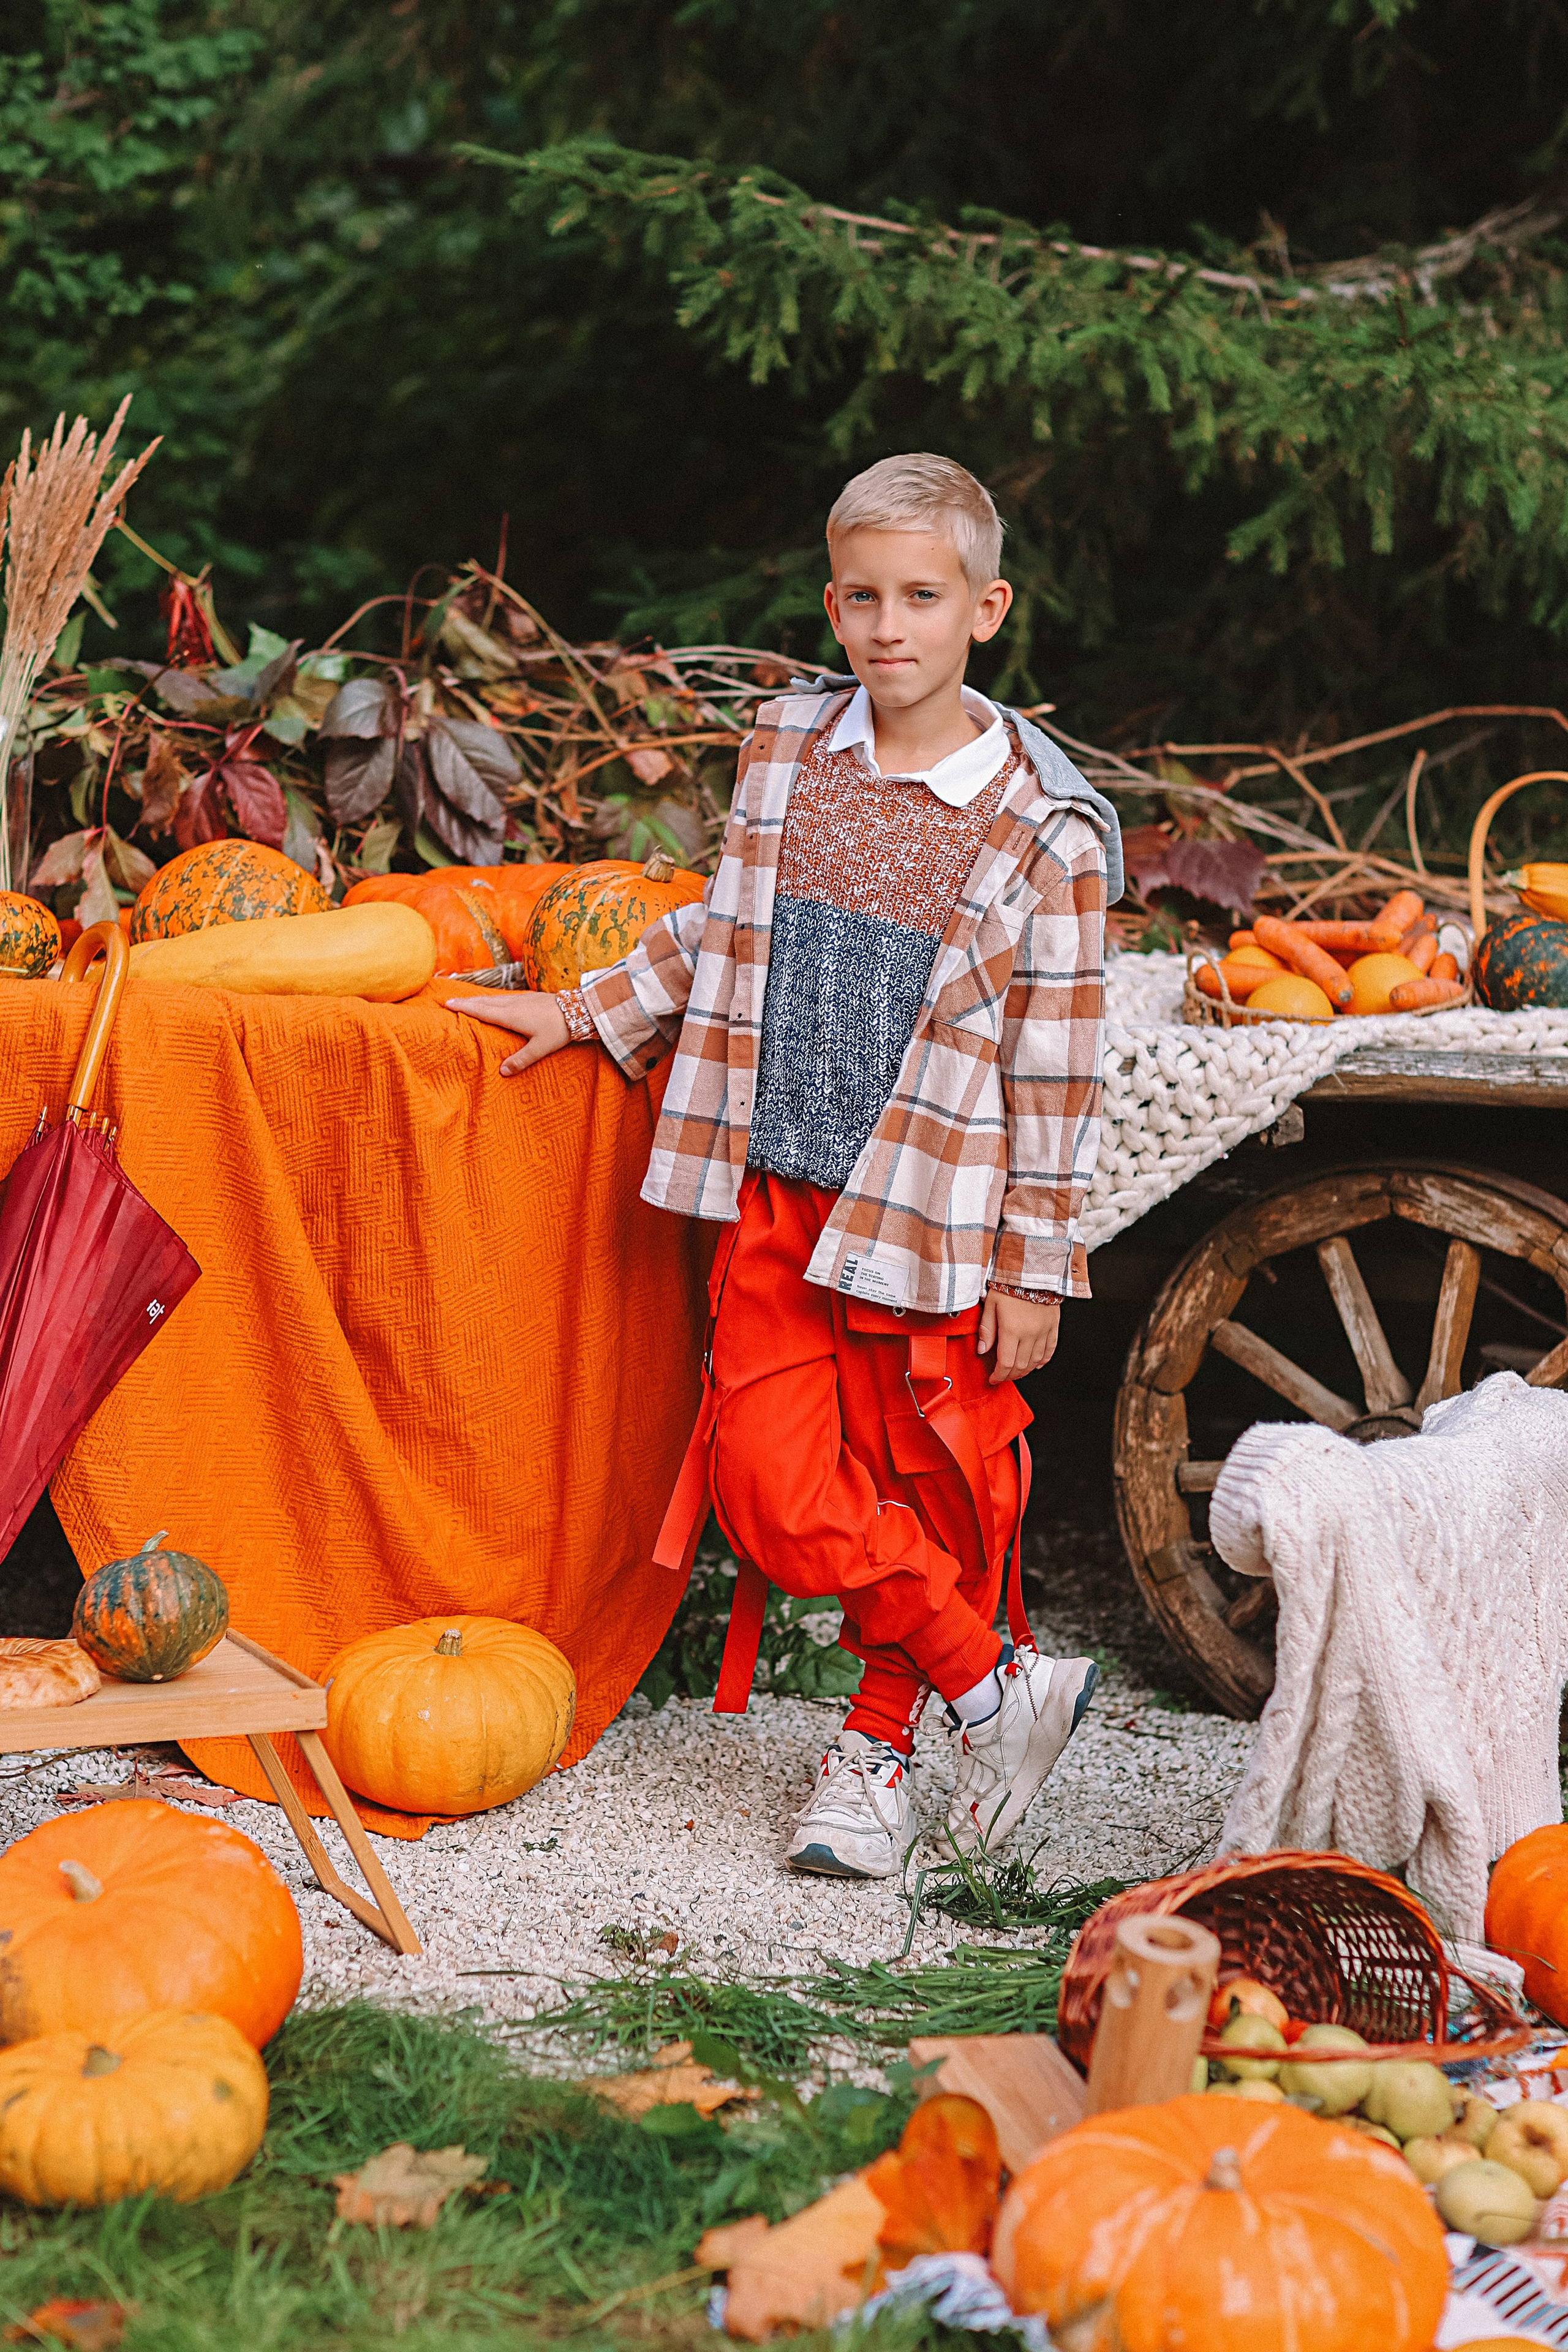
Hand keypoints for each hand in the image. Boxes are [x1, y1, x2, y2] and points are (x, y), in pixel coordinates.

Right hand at [446, 989, 569, 1075]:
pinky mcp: (530, 997)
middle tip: (449, 1000)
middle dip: (466, 1001)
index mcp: (511, 1016)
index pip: (483, 1011)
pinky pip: (504, 997)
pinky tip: (494, 1000)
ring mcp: (522, 998)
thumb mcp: (540, 1048)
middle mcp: (513, 1004)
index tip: (449, 1004)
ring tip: (466, 1000)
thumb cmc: (559, 1029)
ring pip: (494, 998)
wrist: (579, 1009)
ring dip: (478, 998)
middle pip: (485, 1002)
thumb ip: (521, 1060)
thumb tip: (502, 1072)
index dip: (465, 1008)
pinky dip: (492, 998)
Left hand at [979, 1289, 1059, 1385]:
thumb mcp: (991, 1305)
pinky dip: (1043, 1360)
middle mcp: (1030, 1333)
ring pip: (1036, 1361)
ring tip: (1016, 1372)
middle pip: (1021, 1365)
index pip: (1006, 1363)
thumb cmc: (1009, 1284)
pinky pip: (1050, 1349)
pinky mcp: (1053, 1326)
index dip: (998, 1375)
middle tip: (1002, 1376)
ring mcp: (1044, 1330)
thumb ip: (986, 1330)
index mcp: (1012, 1329)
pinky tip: (1036, 1365)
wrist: (1032, 1269)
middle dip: (1010, 1375)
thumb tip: (982, 1350)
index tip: (993, 1378)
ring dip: (1025, 1370)